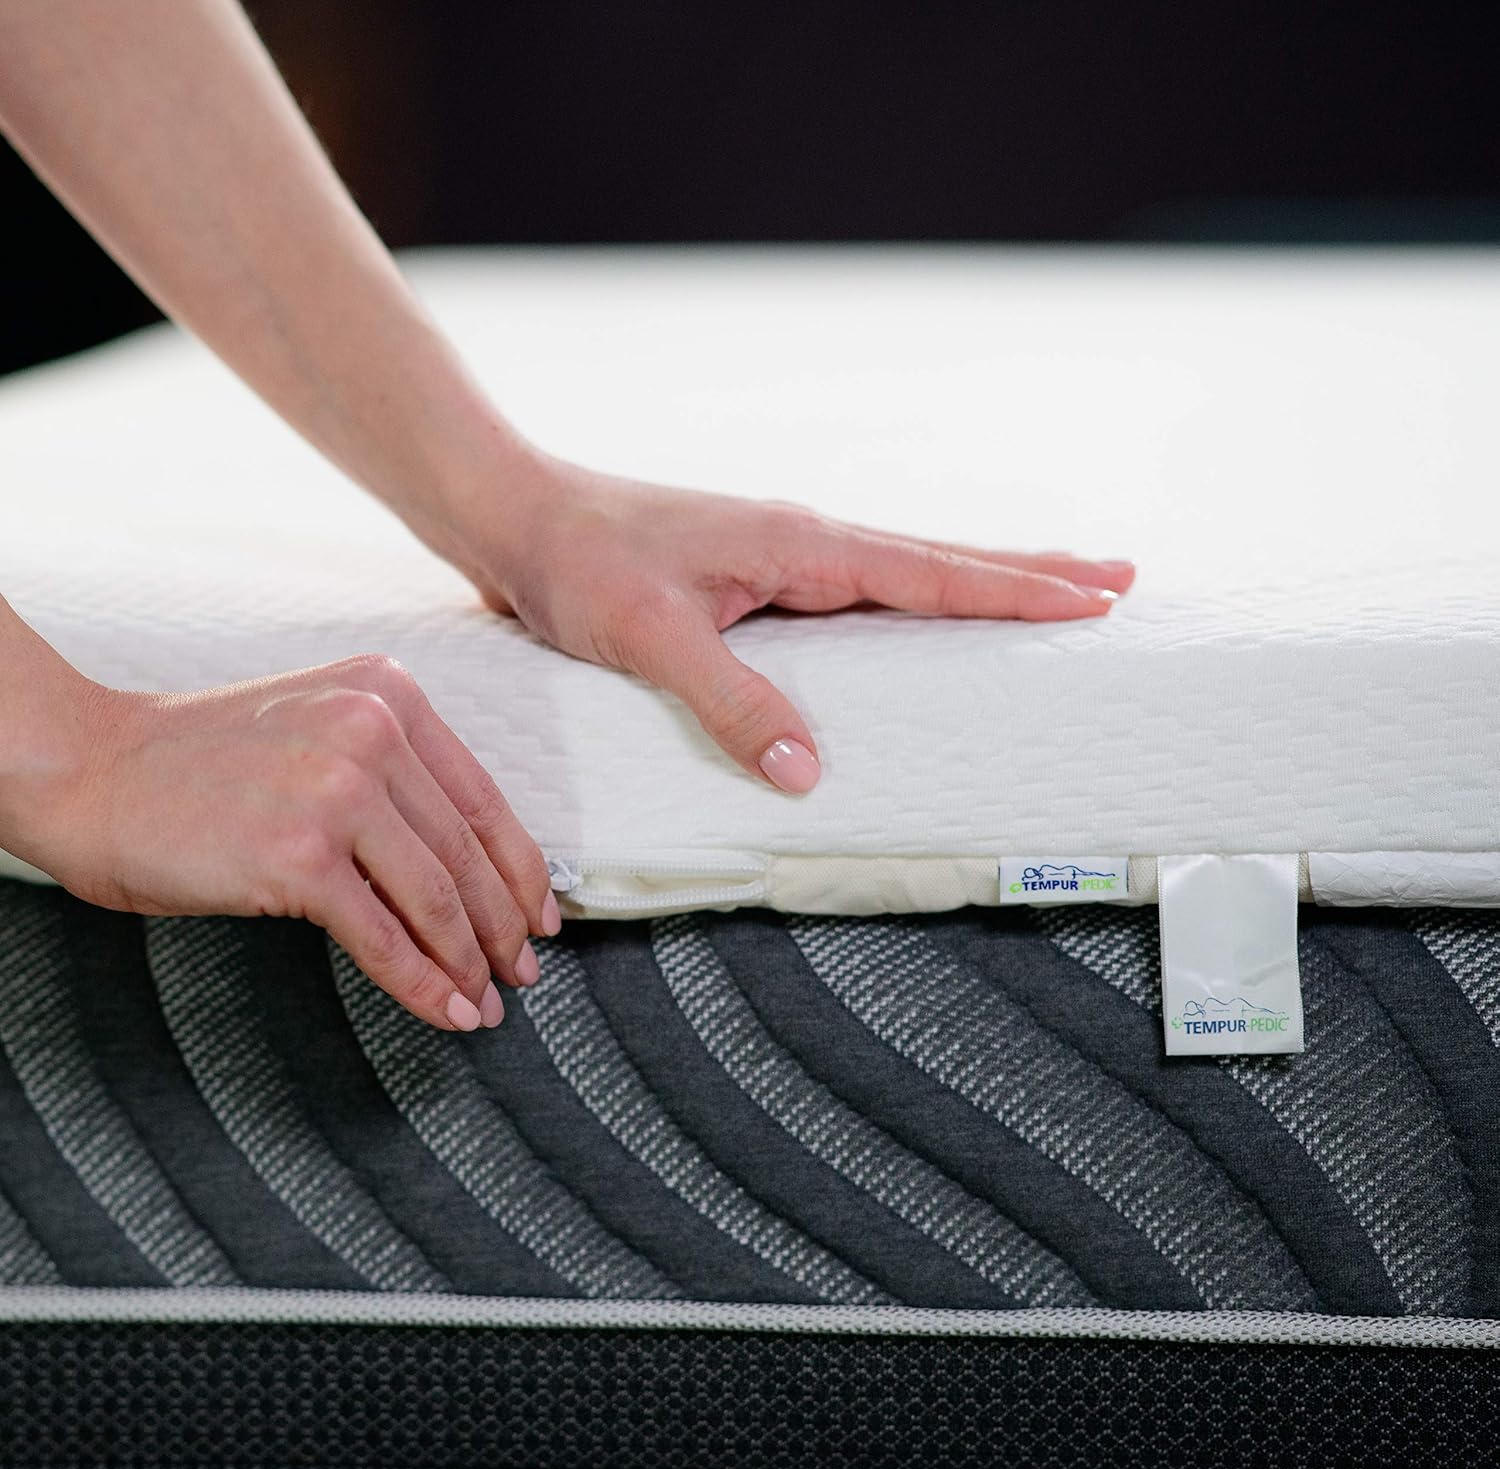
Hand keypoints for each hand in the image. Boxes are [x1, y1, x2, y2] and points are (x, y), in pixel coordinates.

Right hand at [34, 655, 555, 1031]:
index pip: (482, 798)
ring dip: (468, 962)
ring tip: (485, 1002)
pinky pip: (383, 936)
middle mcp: (374, 729)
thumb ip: (392, 775)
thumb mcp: (317, 731)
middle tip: (522, 974)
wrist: (90, 769)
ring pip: (436, 898)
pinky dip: (422, 982)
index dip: (520, 869)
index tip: (542, 917)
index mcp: (390, 694)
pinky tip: (447, 1010)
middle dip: (502, 926)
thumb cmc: (198, 764)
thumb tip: (466, 868)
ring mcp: (338, 790)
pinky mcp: (299, 855)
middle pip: (466, 853)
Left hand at [454, 454, 1134, 792]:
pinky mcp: (754, 576)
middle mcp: (803, 542)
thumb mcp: (651, 638)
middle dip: (1031, 573)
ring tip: (1051, 587)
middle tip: (1117, 577)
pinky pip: (862, 590)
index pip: (931, 575)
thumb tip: (810, 772)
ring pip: (907, 571)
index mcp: (799, 546)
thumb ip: (732, 701)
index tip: (1096, 598)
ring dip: (982, 579)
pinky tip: (920, 613)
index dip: (1016, 592)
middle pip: (943, 560)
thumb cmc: (577, 563)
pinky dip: (915, 597)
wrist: (516, 517)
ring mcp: (782, 555)